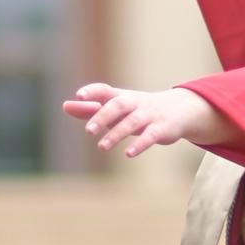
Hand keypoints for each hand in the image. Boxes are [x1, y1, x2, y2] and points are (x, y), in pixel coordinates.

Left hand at [62, 81, 219, 160]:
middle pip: (118, 105)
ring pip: (132, 121)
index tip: (79, 96)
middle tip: (88, 131)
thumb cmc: (139, 110)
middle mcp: (134, 103)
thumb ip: (90, 109)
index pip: (105, 90)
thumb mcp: (116, 108)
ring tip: (102, 146)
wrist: (179, 111)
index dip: (92, 91)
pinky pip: (150, 135)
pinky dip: (140, 144)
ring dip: (116, 133)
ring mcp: (149, 115)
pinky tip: (128, 153)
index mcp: (121, 97)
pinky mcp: (161, 129)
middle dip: (102, 116)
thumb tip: (65, 106)